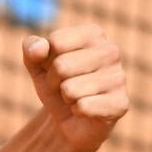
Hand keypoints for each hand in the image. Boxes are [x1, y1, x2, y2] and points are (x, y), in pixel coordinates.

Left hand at [22, 24, 128, 151]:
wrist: (70, 117)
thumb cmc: (56, 82)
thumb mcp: (36, 63)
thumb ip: (31, 48)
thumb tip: (40, 47)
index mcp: (93, 34)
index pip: (56, 42)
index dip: (46, 59)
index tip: (55, 67)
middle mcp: (111, 51)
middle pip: (61, 65)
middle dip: (54, 81)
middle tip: (64, 86)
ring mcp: (119, 77)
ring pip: (70, 89)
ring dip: (66, 97)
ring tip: (75, 97)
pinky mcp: (121, 103)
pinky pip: (83, 107)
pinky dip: (77, 111)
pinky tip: (86, 110)